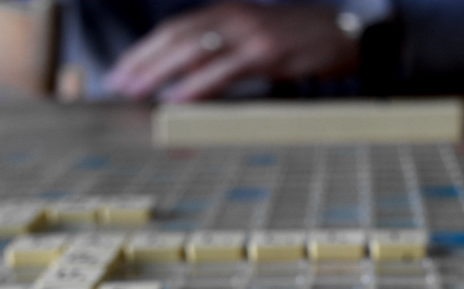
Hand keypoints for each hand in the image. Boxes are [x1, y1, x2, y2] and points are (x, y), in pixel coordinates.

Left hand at [105, 1, 359, 101]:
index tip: (122, 71)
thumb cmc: (300, 42)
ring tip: (139, 92)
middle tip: (119, 84)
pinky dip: (197, 85)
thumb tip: (191, 80)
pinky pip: (224, 70)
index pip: (175, 29)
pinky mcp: (268, 53)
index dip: (145, 50)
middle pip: (176, 36)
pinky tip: (178, 98)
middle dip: (144, 61)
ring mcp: (250, 34)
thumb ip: (223, 59)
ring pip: (193, 49)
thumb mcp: (255, 45)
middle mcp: (233, 18)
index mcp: (227, 15)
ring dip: (161, 72)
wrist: (344, 34)